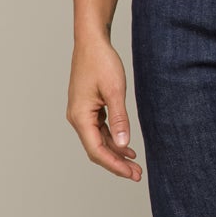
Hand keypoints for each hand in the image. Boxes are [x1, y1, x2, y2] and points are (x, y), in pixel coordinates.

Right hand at [67, 37, 142, 180]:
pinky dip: (112, 140)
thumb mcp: (115, 90)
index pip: (97, 150)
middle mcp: (77, 118)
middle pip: (96, 149)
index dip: (115, 165)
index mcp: (80, 116)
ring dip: (116, 153)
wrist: (91, 41)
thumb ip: (120, 119)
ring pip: (98, 141)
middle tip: (137, 174)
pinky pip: (99, 130)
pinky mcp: (88, 108)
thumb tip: (123, 144)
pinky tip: (126, 146)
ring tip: (135, 165)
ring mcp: (81, 114)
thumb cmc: (101, 61)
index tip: (132, 174)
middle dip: (116, 164)